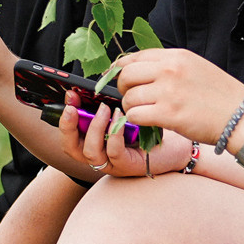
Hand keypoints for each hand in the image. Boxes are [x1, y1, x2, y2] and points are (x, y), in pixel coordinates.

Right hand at [66, 95, 197, 177]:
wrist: (178, 144)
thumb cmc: (152, 125)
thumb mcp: (128, 110)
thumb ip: (111, 101)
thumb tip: (102, 77)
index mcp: (96, 139)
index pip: (70, 132)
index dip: (65, 115)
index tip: (70, 95)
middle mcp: (100, 153)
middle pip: (71, 147)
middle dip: (68, 126)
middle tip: (73, 108)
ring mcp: (112, 163)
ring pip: (90, 152)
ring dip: (94, 128)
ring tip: (104, 109)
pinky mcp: (128, 166)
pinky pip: (114, 153)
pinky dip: (114, 135)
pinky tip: (121, 119)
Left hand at [113, 49, 243, 148]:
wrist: (240, 117)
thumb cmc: (221, 95)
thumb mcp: (196, 67)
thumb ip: (170, 66)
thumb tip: (142, 72)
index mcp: (176, 56)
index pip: (135, 57)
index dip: (122, 69)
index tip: (119, 78)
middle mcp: (169, 70)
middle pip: (126, 75)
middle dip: (123, 88)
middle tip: (132, 98)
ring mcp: (168, 92)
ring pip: (129, 97)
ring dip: (131, 107)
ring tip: (142, 112)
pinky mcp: (168, 114)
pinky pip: (135, 115)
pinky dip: (136, 120)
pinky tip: (147, 122)